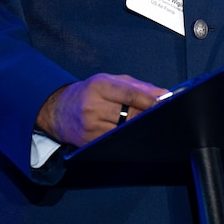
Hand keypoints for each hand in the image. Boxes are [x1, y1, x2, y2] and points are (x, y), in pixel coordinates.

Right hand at [35, 73, 167, 145]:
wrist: (58, 109)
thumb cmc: (88, 93)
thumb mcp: (109, 81)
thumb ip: (137, 86)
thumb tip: (162, 93)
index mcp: (99, 86)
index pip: (129, 95)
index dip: (149, 100)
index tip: (165, 104)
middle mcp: (93, 106)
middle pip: (129, 115)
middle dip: (147, 116)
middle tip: (162, 117)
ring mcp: (90, 126)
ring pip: (123, 131)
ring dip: (138, 129)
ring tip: (147, 126)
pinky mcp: (88, 142)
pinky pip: (114, 142)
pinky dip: (126, 139)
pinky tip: (132, 135)